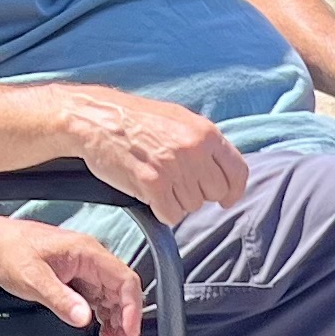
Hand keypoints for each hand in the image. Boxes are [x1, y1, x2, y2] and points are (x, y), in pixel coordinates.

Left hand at [0, 218, 143, 335]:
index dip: (132, 309)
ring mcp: (83, 268)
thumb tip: (85, 318)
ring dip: (117, 321)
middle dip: (127, 321)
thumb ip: (61, 299)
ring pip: (112, 297)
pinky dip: (103, 317)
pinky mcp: (75, 277)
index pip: (125, 280)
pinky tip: (101, 332)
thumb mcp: (33, 279)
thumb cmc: (8, 251)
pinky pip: (98, 298)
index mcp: (87, 252)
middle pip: (122, 291)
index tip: (128, 333)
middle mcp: (90, 258)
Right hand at [65, 89, 249, 221]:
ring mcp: (174, 167)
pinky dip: (161, 211)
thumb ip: (203, 142)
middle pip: (214, 194)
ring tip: (156, 180)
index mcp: (206, 132)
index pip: (238, 172)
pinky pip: (171, 216)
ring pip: (191, 207)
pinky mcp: (153, 184)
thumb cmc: (135, 120)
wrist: (97, 119)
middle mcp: (194, 150)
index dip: (233, 191)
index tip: (225, 199)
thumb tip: (222, 168)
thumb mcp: (179, 120)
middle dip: (197, 194)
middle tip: (175, 183)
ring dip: (175, 201)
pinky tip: (148, 193)